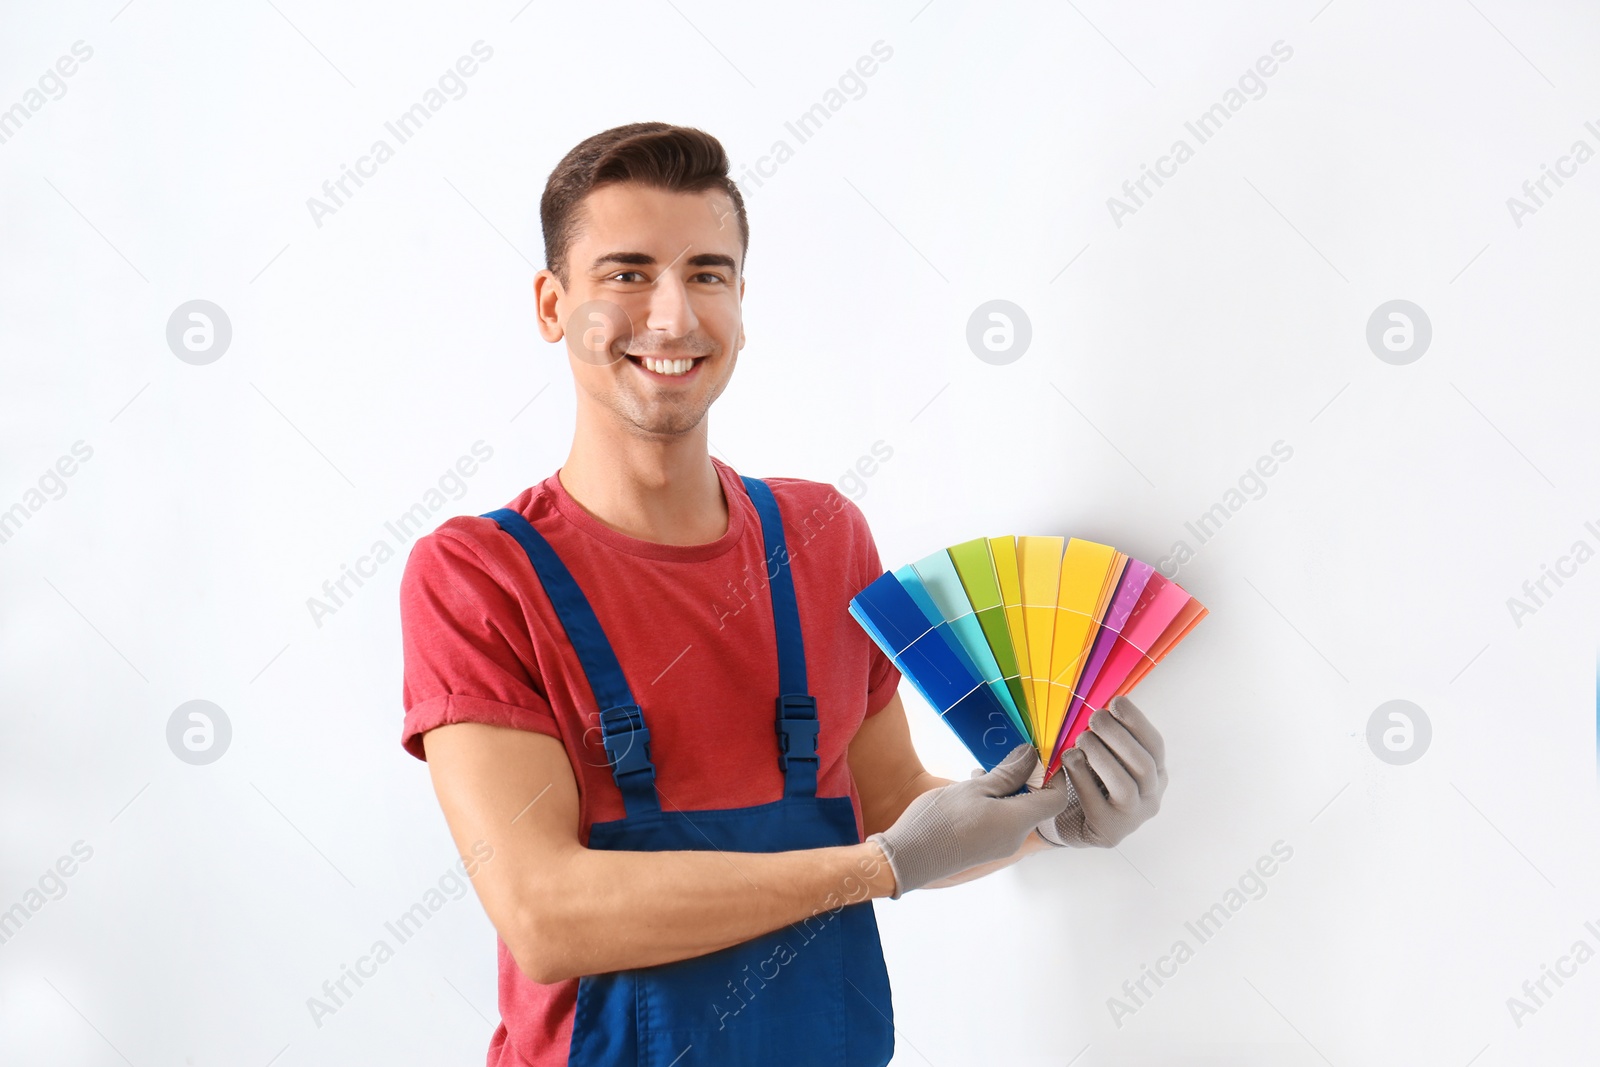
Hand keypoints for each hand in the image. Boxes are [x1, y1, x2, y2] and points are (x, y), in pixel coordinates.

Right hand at [867, 744, 1072, 897]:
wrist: (908, 857)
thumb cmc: (940, 820)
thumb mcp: (975, 788)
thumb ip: (1008, 772)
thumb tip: (1031, 756)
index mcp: (1017, 822)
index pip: (1055, 799)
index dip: (1055, 776)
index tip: (1042, 756)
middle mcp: (1014, 837)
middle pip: (1035, 804)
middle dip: (1023, 778)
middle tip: (1003, 759)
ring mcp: (999, 845)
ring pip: (1014, 810)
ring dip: (1003, 789)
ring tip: (978, 775)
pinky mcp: (984, 847)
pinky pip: (1000, 820)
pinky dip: (992, 802)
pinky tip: (969, 791)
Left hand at [1038, 695, 1166, 848]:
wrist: (1073, 822)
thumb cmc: (1093, 780)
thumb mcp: (1107, 756)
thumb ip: (1110, 737)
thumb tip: (1103, 705)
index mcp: (1156, 773)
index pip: (1155, 745)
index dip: (1137, 721)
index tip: (1117, 701)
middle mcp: (1151, 796)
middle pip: (1143, 763)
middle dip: (1118, 736)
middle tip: (1095, 718)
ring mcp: (1134, 817)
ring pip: (1125, 784)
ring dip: (1101, 756)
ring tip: (1082, 739)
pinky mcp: (1110, 831)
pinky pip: (1097, 802)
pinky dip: (1081, 777)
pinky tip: (1070, 760)